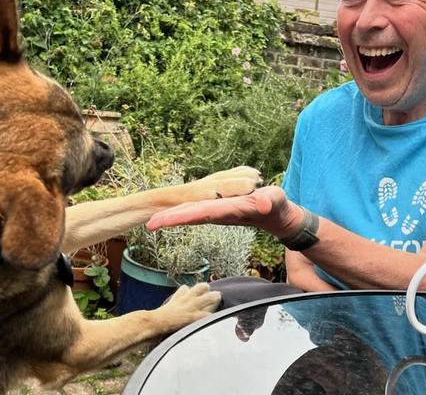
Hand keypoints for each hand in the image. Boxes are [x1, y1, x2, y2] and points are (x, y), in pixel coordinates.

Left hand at [146, 186, 302, 237]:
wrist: (277, 216)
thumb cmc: (276, 207)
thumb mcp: (275, 202)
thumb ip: (270, 202)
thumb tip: (264, 204)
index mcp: (228, 210)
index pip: (201, 212)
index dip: (182, 216)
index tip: (166, 221)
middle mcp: (219, 213)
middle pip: (191, 215)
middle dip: (170, 219)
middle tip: (149, 224)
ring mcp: (218, 212)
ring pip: (191, 213)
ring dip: (173, 216)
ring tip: (153, 221)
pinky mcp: (218, 210)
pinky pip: (197, 210)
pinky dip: (182, 212)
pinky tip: (171, 214)